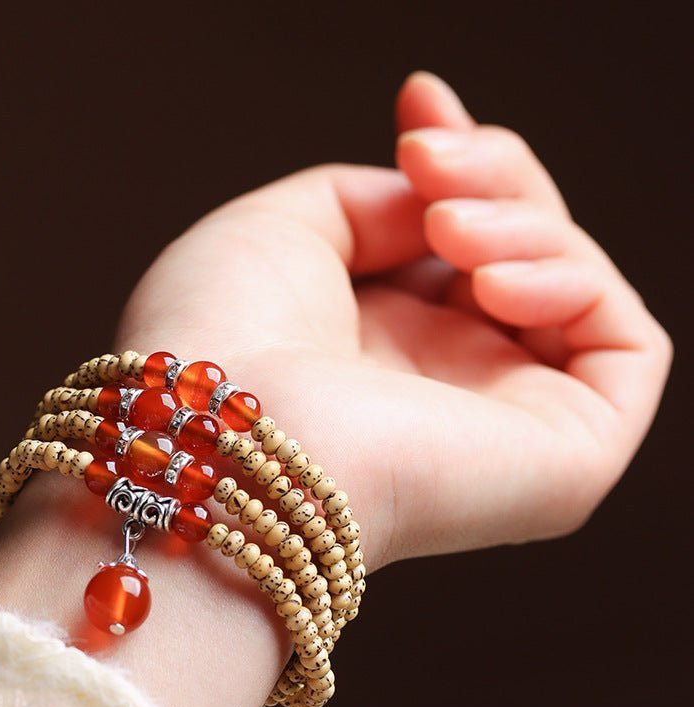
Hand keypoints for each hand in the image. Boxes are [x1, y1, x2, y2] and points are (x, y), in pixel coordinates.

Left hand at [117, 71, 670, 570]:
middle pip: (525, 252)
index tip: (418, 105)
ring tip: (445, 230)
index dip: (463, 165)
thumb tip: (444, 201)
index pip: (465, 247)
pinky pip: (623, 346)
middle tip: (425, 162)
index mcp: (380, 346)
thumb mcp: (282, 232)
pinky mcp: (564, 465)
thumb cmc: (222, 341)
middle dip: (491, 174)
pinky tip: (491, 282)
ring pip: (574, 288)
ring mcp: (506, 425)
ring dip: (524, 224)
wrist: (219, 438)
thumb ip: (373, 202)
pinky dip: (573, 283)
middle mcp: (444, 386)